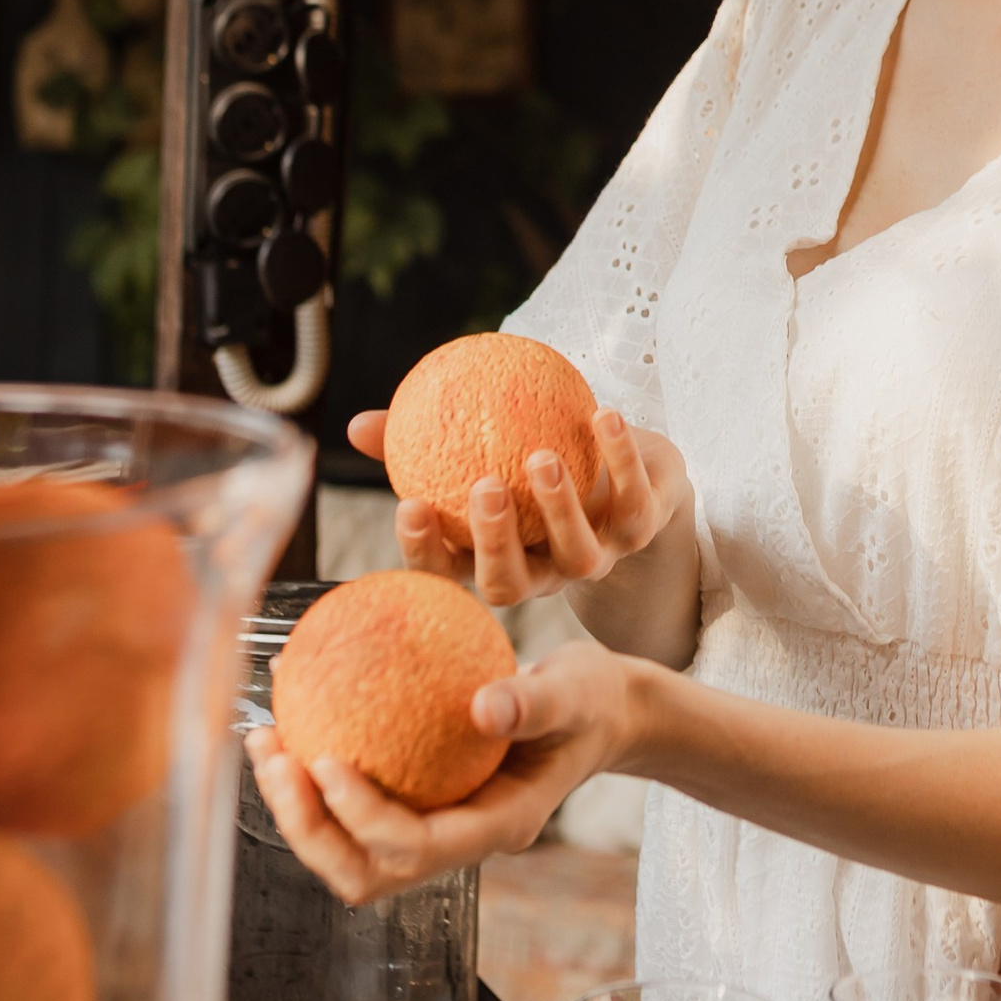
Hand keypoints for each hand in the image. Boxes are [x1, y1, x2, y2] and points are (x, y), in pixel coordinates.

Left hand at [244, 647, 633, 903]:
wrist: (598, 716)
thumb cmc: (589, 703)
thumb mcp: (577, 692)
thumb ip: (536, 702)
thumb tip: (484, 706)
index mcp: (497, 827)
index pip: (416, 847)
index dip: (361, 818)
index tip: (325, 761)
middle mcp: (458, 842)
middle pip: (367, 871)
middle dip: (310, 828)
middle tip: (277, 758)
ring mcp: (436, 830)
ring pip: (350, 852)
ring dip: (298, 809)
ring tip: (267, 742)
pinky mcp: (418, 806)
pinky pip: (355, 806)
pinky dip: (314, 776)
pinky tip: (293, 715)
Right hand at [344, 402, 691, 611]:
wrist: (633, 466)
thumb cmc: (535, 456)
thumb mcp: (480, 447)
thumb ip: (420, 441)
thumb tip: (359, 426)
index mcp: (496, 557)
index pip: (451, 570)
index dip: (428, 550)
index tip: (409, 504)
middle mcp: (543, 571)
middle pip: (512, 583)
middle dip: (496, 542)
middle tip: (484, 487)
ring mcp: (595, 557)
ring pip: (578, 556)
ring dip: (560, 508)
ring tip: (541, 457)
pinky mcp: (641, 529)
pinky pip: (634, 502)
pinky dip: (621, 460)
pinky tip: (603, 416)